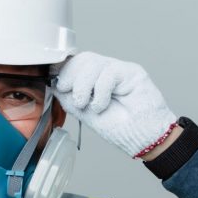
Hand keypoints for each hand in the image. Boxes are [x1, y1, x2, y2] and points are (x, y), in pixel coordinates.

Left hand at [53, 51, 177, 157]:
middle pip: (83, 59)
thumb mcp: (86, 114)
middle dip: (72, 76)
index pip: (77, 65)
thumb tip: (55, 85)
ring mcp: (119, 71)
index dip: (65, 71)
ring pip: (93, 62)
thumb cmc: (120, 129)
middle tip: (74, 96)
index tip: (59, 85)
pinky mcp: (132, 72)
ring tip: (87, 104)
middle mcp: (106, 74)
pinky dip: (101, 90)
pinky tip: (102, 104)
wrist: (143, 138)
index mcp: (95, 82)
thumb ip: (70, 98)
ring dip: (84, 85)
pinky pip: (109, 71)